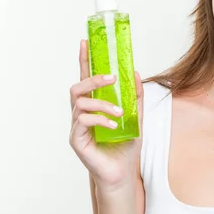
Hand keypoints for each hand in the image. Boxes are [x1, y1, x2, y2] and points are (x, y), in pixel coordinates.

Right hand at [68, 39, 143, 190]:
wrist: (123, 172)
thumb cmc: (126, 145)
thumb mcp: (136, 117)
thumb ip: (135, 96)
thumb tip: (135, 73)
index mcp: (94, 105)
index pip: (86, 78)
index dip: (84, 60)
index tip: (85, 41)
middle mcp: (82, 113)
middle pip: (77, 88)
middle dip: (92, 78)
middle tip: (112, 78)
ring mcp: (77, 126)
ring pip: (80, 103)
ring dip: (103, 103)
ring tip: (120, 112)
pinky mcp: (77, 140)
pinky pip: (83, 122)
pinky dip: (100, 120)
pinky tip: (114, 125)